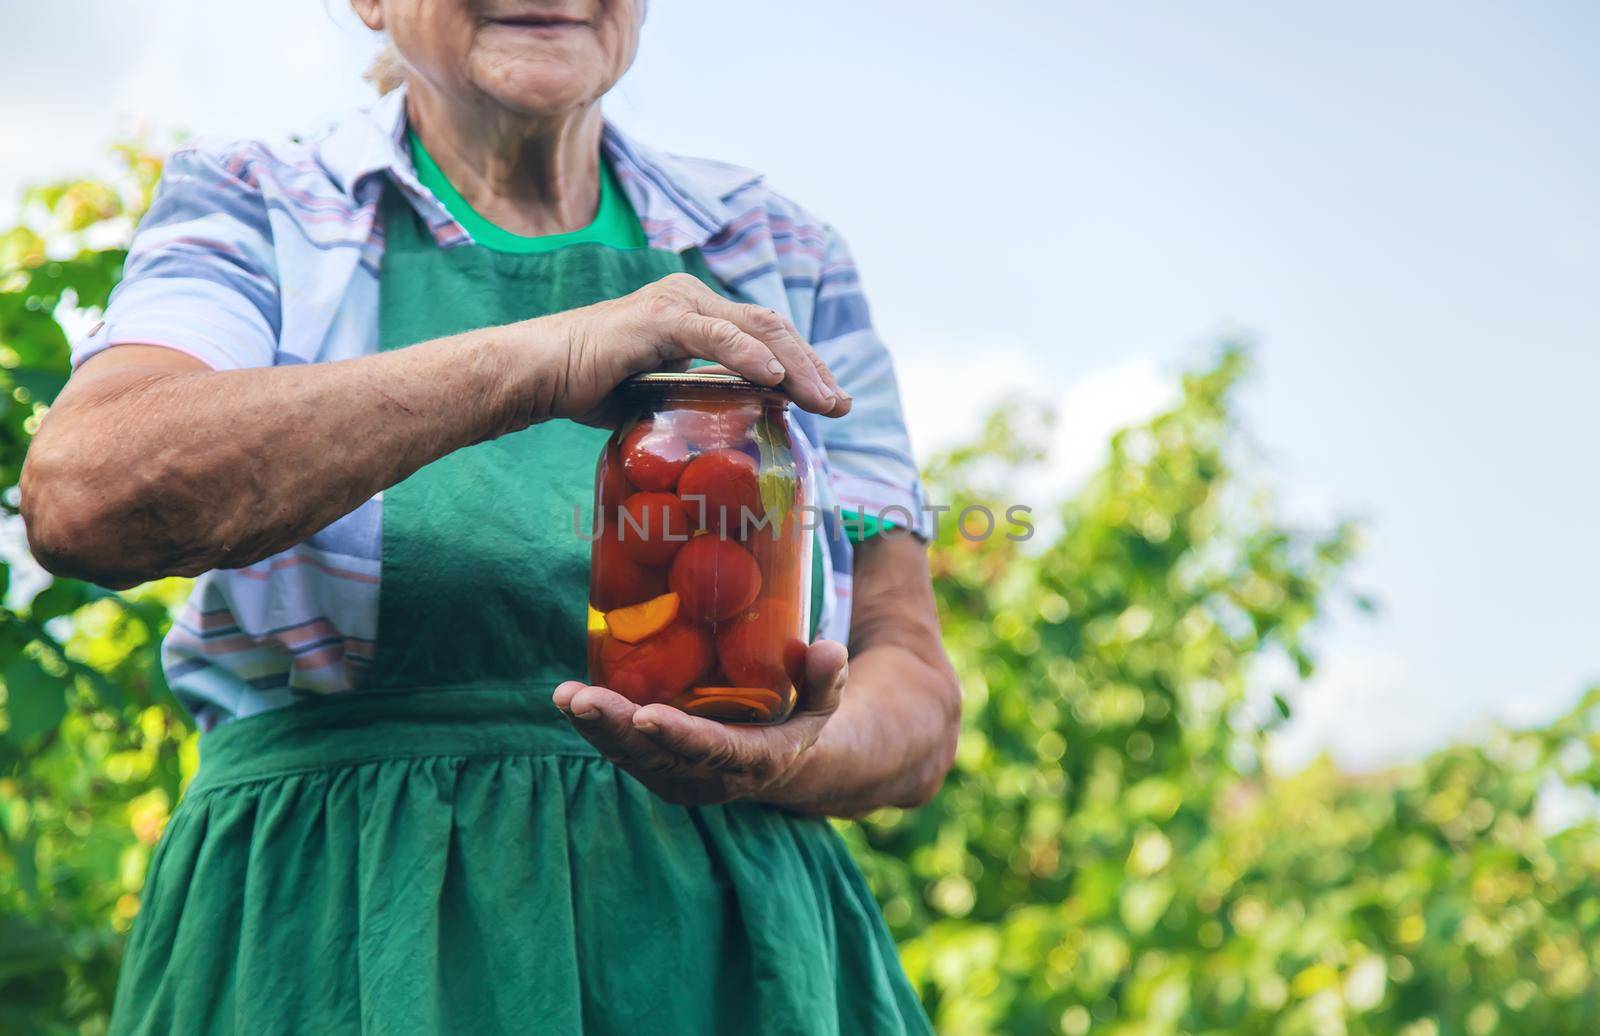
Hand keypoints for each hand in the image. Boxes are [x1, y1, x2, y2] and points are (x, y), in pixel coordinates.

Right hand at [528, 272, 850, 424]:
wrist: (538, 374)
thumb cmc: (590, 386)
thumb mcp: (660, 395)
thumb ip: (699, 399)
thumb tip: (734, 429)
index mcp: (698, 315)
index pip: (766, 336)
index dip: (804, 366)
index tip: (831, 402)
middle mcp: (693, 300)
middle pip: (772, 329)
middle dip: (812, 368)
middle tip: (840, 405)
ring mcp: (678, 304)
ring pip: (755, 329)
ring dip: (795, 366)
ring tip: (822, 400)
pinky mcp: (659, 319)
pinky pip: (715, 336)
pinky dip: (749, 356)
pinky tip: (774, 378)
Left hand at [551, 640, 847, 805]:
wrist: (783, 760)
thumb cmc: (802, 716)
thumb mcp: (825, 700)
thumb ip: (827, 677)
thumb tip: (828, 650)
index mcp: (752, 760)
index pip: (711, 751)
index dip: (678, 735)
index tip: (646, 715)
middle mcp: (708, 777)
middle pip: (655, 756)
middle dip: (615, 728)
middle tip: (580, 699)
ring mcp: (677, 776)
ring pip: (629, 756)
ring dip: (594, 727)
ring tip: (563, 695)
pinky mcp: (655, 766)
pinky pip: (620, 748)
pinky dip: (593, 725)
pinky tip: (567, 696)